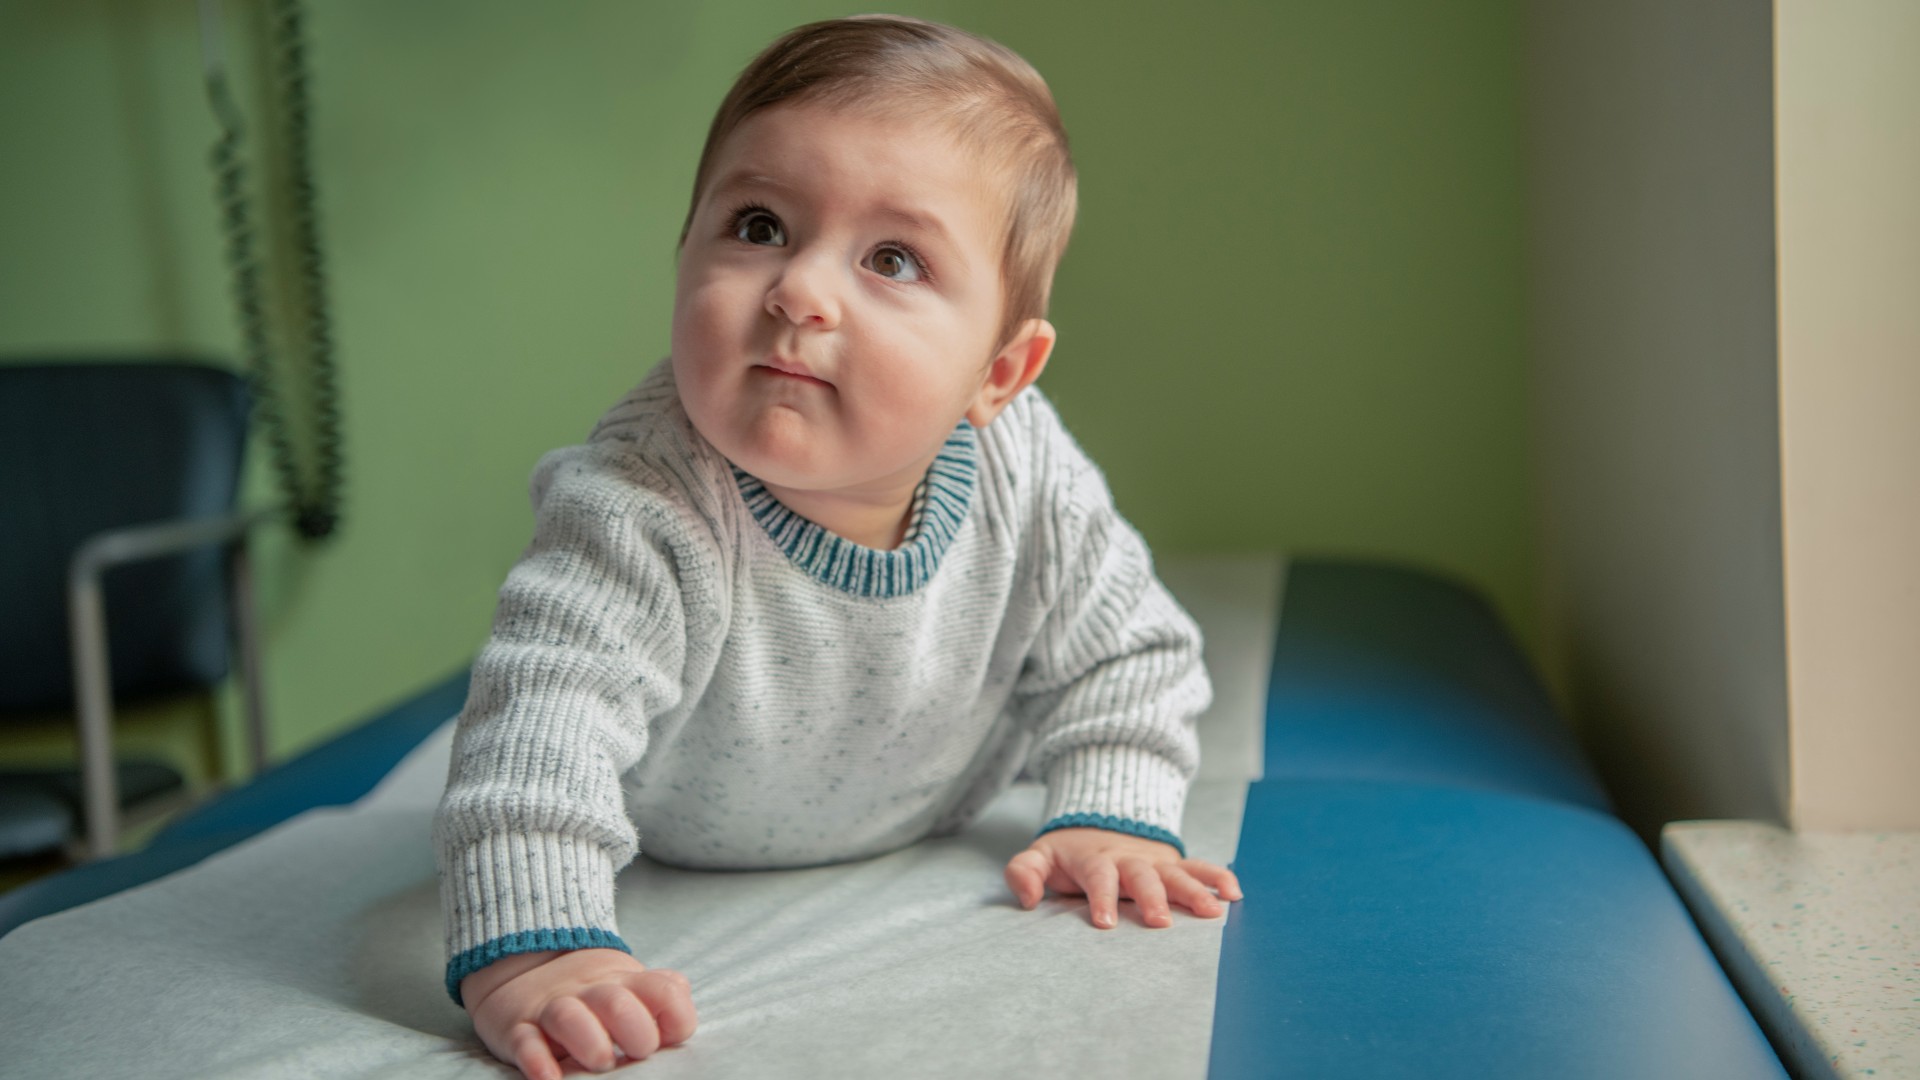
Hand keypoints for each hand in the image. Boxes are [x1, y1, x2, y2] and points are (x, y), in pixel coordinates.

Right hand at [460, 949, 696, 1078]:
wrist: (526, 968)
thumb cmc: (595, 995)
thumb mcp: (631, 987)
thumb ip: (662, 999)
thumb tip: (681, 1024)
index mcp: (627, 983)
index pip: (664, 990)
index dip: (676, 1016)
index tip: (670, 1038)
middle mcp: (591, 993)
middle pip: (617, 1001)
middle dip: (635, 1029)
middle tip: (638, 1053)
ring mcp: (553, 1009)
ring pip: (569, 1017)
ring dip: (590, 1041)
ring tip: (600, 1062)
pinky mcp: (519, 1028)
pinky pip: (525, 1042)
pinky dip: (537, 1061)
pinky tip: (550, 1078)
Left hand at [1004, 827, 1243, 928]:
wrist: (1100, 823)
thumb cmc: (1069, 853)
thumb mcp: (1040, 855)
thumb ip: (1025, 872)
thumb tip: (1026, 897)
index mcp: (1095, 860)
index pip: (1098, 877)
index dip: (1101, 897)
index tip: (1105, 923)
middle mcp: (1129, 859)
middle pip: (1142, 876)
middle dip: (1152, 898)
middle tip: (1160, 923)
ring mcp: (1155, 861)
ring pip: (1176, 873)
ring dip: (1194, 890)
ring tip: (1212, 912)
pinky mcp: (1174, 864)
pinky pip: (1199, 867)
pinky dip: (1218, 877)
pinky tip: (1235, 894)